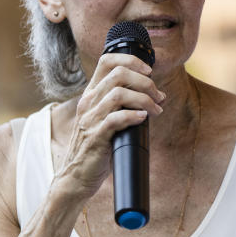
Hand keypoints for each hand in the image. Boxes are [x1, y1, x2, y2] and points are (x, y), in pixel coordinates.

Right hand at [55, 53, 164, 198]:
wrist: (77, 176)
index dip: (131, 60)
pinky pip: (116, 118)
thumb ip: (123, 105)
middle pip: (118, 74)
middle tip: (158, 96)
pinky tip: (144, 118)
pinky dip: (134, 116)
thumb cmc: (96, 148)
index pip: (107, 61)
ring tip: (156, 110)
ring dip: (144, 99)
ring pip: (119, 94)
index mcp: (91, 94)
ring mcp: (90, 118)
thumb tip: (156, 96)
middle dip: (145, 82)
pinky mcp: (96, 136)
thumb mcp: (105, 119)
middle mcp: (88, 102)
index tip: (149, 71)